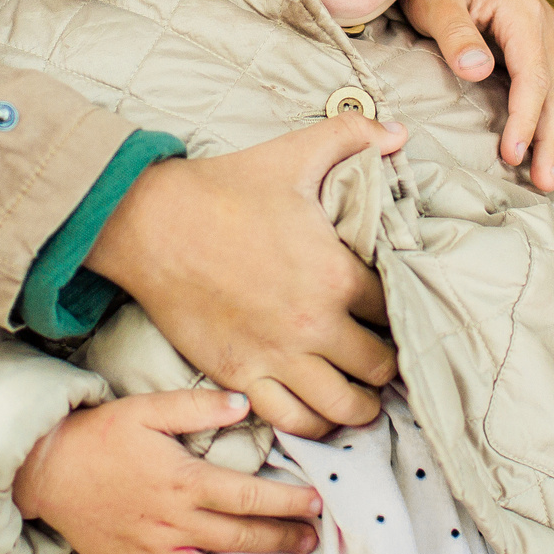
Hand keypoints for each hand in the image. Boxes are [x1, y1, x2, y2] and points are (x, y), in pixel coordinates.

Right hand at [13, 387, 321, 553]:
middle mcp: (171, 522)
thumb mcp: (150, 408)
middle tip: (311, 544)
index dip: (287, 502)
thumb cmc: (100, 434)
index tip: (317, 504)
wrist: (43, 467)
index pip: (248, 497)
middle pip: (237, 537)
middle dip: (279, 541)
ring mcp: (149, 552)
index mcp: (183, 481)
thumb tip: (246, 402)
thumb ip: (199, 406)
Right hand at [84, 116, 405, 438]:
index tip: (397, 312)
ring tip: (361, 392)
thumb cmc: (224, 188)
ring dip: (360, 404)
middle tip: (384, 354)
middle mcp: (313, 324)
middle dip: (388, 363)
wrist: (150, 223)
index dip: (403, 312)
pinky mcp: (239, 375)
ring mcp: (276, 356)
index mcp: (336, 274)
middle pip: (379, 367)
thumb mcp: (294, 153)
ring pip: (342, 407)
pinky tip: (316, 407)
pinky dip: (311, 422)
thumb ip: (353, 135)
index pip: (396, 311)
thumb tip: (399, 132)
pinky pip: (291, 420)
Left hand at [399, 0, 553, 190]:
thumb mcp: (434, 1)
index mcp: (523, 14)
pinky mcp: (537, 45)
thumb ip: (456, 34)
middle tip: (549, 186)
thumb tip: (479, 70)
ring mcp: (545, 34)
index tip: (512, 156)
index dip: (526, 120)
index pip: (533, 78)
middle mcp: (544, 24)